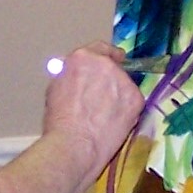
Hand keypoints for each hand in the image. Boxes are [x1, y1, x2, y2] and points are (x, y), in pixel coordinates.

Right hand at [42, 41, 144, 173]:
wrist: (75, 144)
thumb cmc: (59, 121)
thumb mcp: (55, 88)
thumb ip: (69, 74)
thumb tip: (75, 74)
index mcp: (82, 58)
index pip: (99, 48)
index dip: (106, 54)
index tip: (114, 58)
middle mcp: (105, 64)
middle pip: (113, 67)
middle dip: (110, 80)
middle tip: (103, 100)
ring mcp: (123, 80)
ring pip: (124, 85)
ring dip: (119, 96)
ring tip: (105, 117)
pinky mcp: (136, 99)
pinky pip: (133, 101)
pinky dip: (127, 110)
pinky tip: (115, 123)